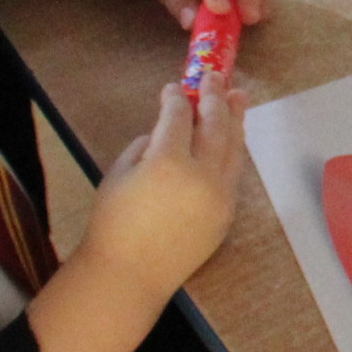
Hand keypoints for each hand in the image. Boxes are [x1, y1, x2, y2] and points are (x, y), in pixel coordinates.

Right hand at [86, 79, 246, 299]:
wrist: (130, 275)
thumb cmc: (113, 223)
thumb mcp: (119, 173)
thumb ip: (147, 146)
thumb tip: (167, 133)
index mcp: (167, 162)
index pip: (179, 117)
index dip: (177, 98)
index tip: (174, 88)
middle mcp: (201, 175)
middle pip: (215, 125)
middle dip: (215, 97)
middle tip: (215, 76)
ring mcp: (220, 195)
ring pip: (233, 147)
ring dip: (235, 119)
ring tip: (238, 96)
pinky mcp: (227, 212)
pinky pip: (234, 172)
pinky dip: (233, 150)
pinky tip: (231, 136)